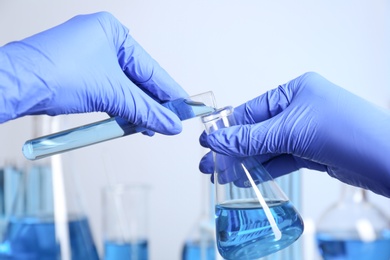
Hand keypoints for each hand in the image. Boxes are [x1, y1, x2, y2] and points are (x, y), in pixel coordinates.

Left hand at [0, 12, 186, 134]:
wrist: (16, 84)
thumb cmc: (54, 73)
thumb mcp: (112, 94)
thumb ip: (145, 110)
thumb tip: (169, 124)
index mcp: (112, 32)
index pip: (150, 68)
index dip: (169, 91)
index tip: (184, 107)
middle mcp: (101, 41)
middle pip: (138, 78)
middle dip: (154, 103)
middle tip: (171, 120)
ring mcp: (88, 57)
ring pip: (123, 87)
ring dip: (137, 108)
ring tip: (153, 126)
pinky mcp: (78, 73)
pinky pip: (109, 91)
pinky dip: (120, 108)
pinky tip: (131, 122)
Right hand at [200, 72, 389, 196]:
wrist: (389, 161)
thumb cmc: (348, 133)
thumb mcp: (290, 131)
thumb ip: (250, 139)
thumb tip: (217, 140)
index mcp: (296, 91)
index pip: (252, 110)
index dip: (228, 127)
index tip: (207, 142)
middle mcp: (301, 109)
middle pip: (257, 130)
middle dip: (232, 149)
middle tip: (210, 163)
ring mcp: (307, 131)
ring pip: (267, 147)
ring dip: (245, 162)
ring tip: (223, 175)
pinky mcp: (313, 152)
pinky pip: (281, 159)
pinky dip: (264, 169)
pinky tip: (246, 178)